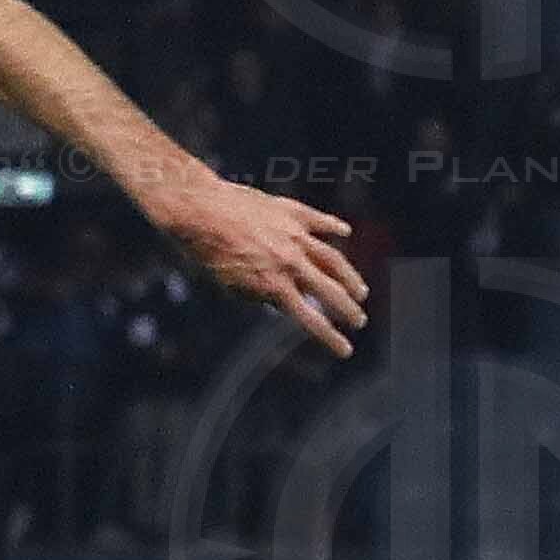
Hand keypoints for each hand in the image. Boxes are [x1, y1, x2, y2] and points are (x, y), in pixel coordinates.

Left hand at [151, 168, 367, 354]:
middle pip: (330, 291)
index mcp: (274, 285)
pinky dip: (333, 226)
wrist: (198, 209)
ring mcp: (294, 235)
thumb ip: (258, 295)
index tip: (345, 350)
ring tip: (360, 290)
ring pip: (333, 258)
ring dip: (350, 276)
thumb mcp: (228, 285)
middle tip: (359, 320)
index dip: (330, 337)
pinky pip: (319, 221)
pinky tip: (345, 231)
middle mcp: (290, 262)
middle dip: (348, 309)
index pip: (311, 319)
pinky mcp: (291, 211)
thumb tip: (278, 302)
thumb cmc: (205, 251)